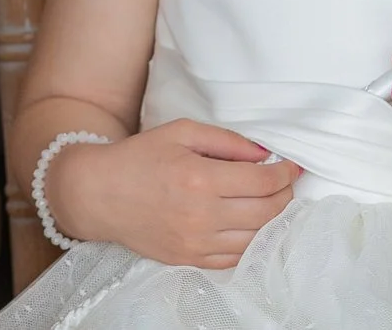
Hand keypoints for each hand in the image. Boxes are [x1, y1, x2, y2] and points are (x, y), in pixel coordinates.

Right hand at [48, 119, 300, 268]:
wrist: (98, 194)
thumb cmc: (138, 157)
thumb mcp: (180, 132)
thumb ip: (226, 140)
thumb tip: (263, 154)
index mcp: (200, 178)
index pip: (262, 181)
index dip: (285, 173)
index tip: (293, 166)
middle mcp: (201, 214)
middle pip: (266, 211)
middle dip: (284, 195)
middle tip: (285, 182)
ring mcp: (195, 241)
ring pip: (255, 238)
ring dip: (272, 220)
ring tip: (272, 203)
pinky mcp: (188, 258)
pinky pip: (234, 258)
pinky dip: (251, 243)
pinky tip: (252, 226)